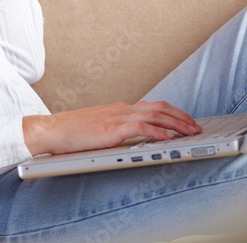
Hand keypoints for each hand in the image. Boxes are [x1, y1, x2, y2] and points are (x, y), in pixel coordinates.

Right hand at [22, 100, 202, 156]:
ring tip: (191, 132)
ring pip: (155, 115)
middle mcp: (121, 109)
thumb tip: (133, 137)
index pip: (152, 106)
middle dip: (182, 117)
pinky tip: (169, 139)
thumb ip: (116, 129)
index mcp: (118, 109)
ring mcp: (116, 117)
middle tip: (197, 127)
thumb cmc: (69, 133)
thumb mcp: (98, 128)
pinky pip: (140, 128)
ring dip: (177, 124)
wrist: (49, 130)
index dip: (173, 113)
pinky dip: (157, 132)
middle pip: (159, 108)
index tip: (186, 122)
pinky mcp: (111, 129)